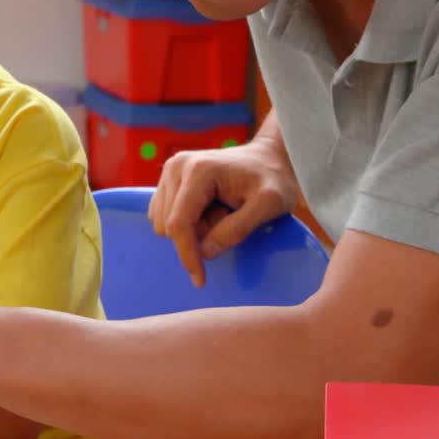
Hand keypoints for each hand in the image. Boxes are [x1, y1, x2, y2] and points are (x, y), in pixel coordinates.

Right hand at [149, 139, 298, 286]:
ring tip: (222, 213)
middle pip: (168, 225)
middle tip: (230, 219)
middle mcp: (176, 167)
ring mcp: (170, 171)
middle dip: (197, 236)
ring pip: (164, 222)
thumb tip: (206, 252)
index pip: (179, 224)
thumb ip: (238, 229)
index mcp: (198, 171)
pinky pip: (164, 215)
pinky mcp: (168, 179)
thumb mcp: (269, 205)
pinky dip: (187, 223)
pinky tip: (209, 210)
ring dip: (193, 229)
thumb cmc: (274, 179)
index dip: (187, 255)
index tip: (200, 280)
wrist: (270, 157)